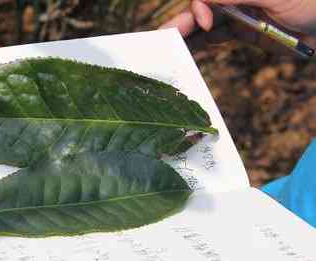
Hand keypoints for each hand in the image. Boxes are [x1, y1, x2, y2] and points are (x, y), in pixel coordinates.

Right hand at [161, 0, 315, 52]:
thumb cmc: (313, 4)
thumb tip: (204, 0)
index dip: (199, 7)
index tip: (203, 23)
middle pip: (201, 10)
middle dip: (182, 24)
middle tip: (162, 40)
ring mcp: (239, 14)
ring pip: (206, 25)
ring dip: (188, 37)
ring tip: (168, 51)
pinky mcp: (244, 32)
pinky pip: (217, 37)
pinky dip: (202, 45)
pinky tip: (188, 53)